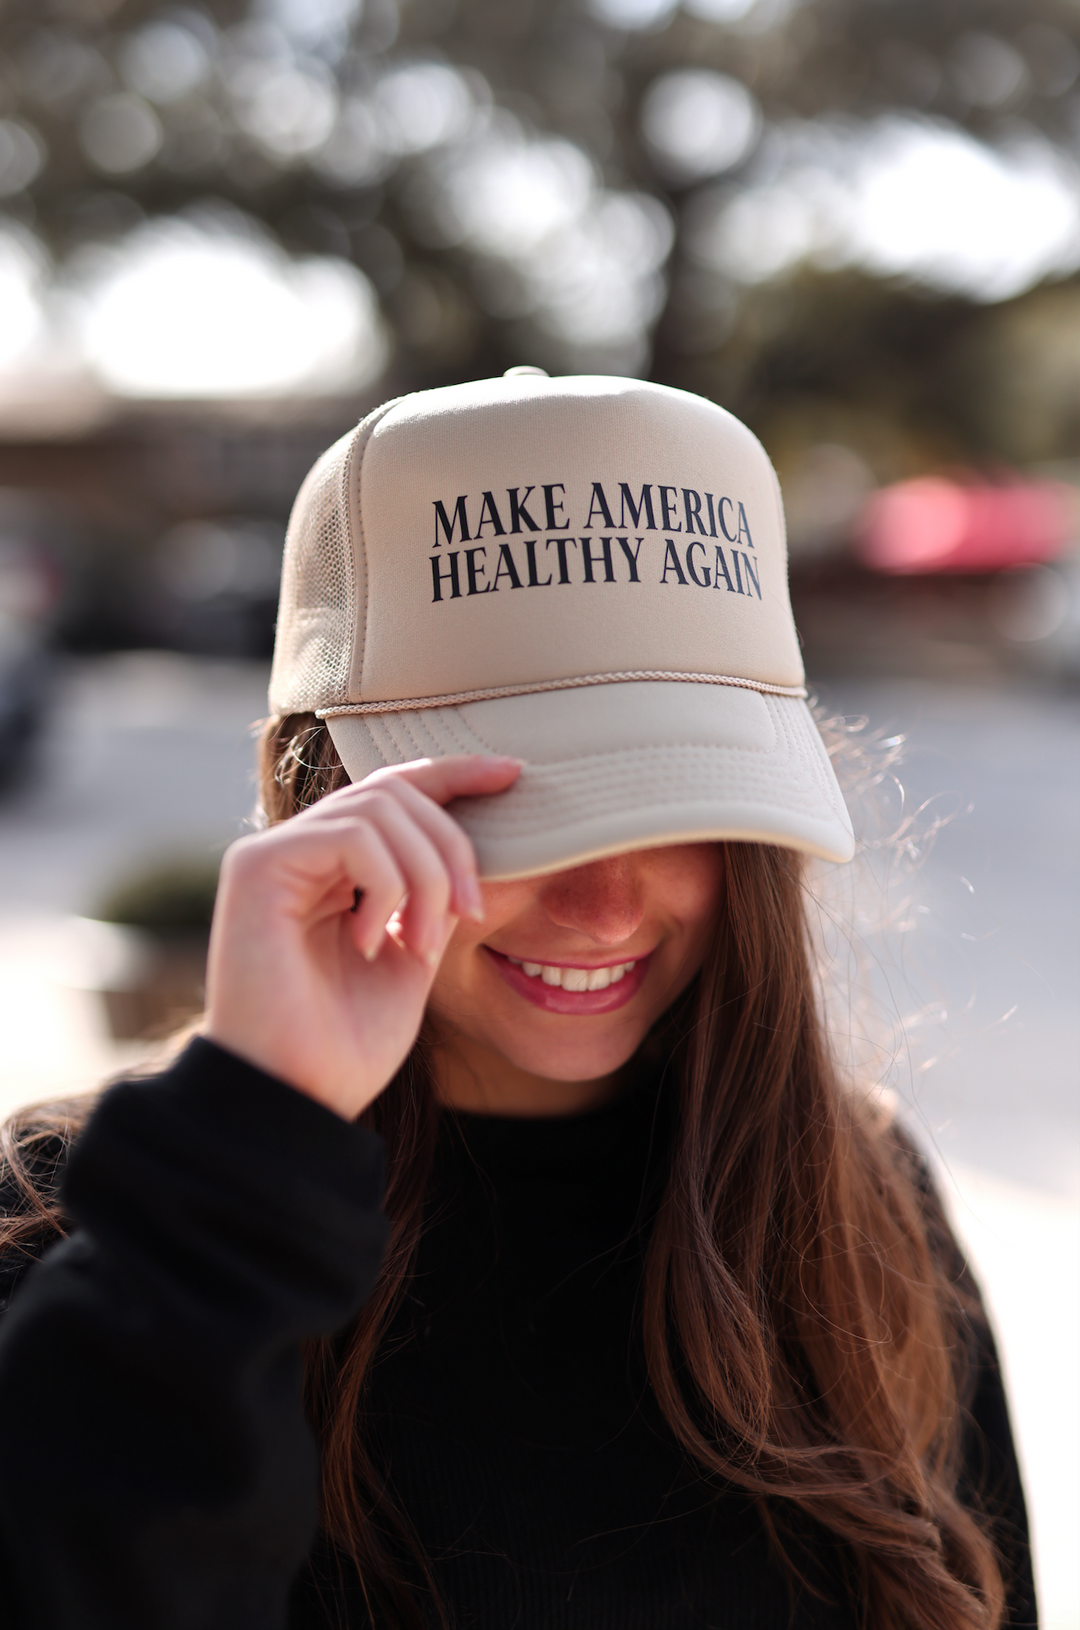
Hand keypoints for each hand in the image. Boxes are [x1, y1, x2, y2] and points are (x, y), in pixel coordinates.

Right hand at [204, 755, 520, 1119]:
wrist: (296, 1099)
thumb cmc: (346, 1045)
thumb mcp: (412, 958)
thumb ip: (432, 897)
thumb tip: (474, 851)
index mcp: (330, 869)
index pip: (393, 791)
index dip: (454, 774)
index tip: (513, 775)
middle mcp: (295, 851)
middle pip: (395, 791)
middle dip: (451, 844)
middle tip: (469, 913)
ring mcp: (271, 855)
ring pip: (379, 808)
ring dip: (424, 876)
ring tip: (420, 943)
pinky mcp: (256, 867)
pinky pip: (350, 836)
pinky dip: (385, 885)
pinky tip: (373, 942)